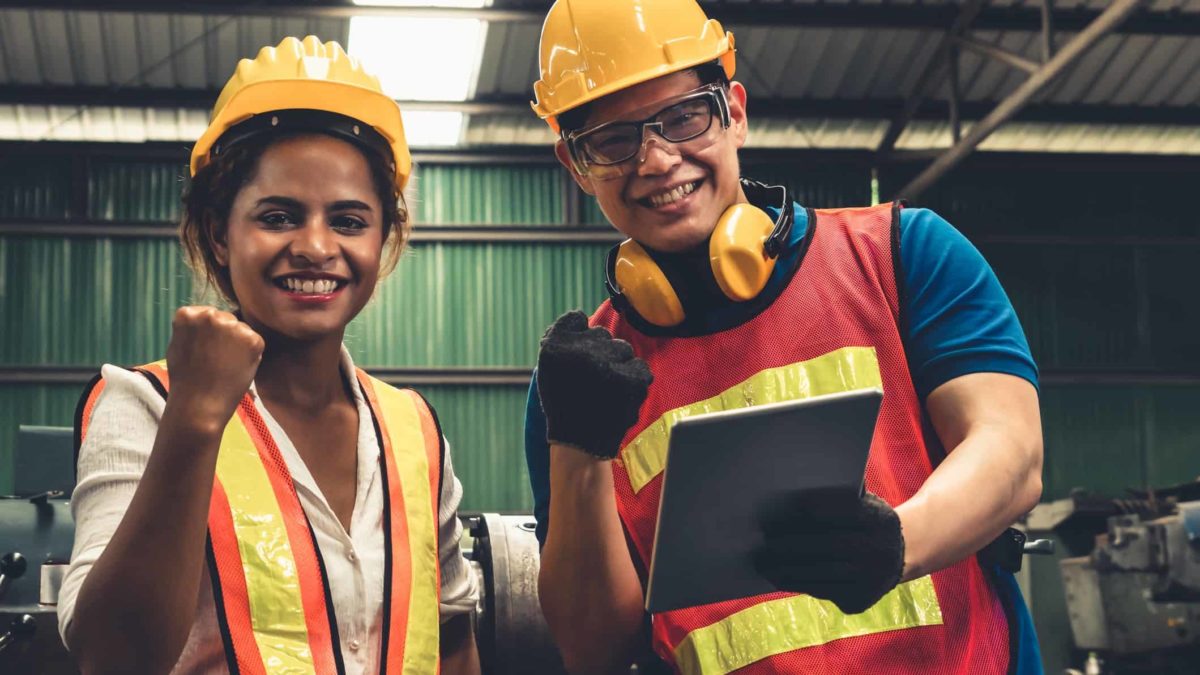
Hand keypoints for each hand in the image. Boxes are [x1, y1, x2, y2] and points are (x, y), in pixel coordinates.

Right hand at [165, 306, 264, 429]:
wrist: (199, 404)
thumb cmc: (185, 379)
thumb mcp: (178, 345)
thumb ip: (192, 328)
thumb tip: (205, 317)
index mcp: (188, 314)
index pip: (206, 315)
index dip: (209, 334)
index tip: (204, 350)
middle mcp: (210, 315)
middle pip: (226, 319)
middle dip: (225, 335)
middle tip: (217, 360)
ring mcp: (233, 326)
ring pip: (241, 329)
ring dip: (239, 343)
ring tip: (226, 365)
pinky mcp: (253, 339)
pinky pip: (254, 341)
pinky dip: (251, 353)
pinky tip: (237, 367)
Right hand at [536, 311, 652, 458]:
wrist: (579, 444)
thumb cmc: (564, 404)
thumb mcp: (548, 367)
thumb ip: (561, 337)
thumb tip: (581, 316)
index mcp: (556, 346)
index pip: (576, 319)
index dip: (580, 337)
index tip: (578, 358)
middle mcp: (581, 351)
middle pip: (603, 335)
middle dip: (601, 353)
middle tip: (593, 379)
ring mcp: (608, 365)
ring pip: (623, 350)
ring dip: (618, 365)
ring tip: (606, 389)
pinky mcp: (631, 380)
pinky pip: (640, 367)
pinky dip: (633, 380)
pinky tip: (620, 395)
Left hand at [754, 487, 904, 613]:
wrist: (898, 557)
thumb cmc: (866, 522)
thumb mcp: (866, 503)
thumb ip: (842, 496)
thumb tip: (796, 490)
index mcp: (880, 520)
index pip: (846, 512)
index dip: (816, 508)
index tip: (786, 506)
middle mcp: (880, 551)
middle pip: (830, 545)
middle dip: (793, 542)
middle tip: (764, 538)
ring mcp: (871, 579)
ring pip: (822, 572)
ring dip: (787, 568)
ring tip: (761, 561)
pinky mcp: (859, 600)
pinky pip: (822, 591)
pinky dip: (796, 584)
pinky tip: (777, 577)